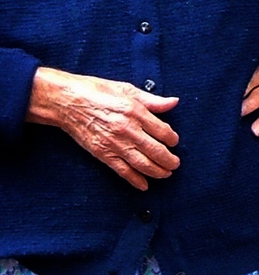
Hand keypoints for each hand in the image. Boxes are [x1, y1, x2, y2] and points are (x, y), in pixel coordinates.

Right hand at [26, 67, 179, 190]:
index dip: (172, 139)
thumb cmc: (96, 91)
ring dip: (158, 172)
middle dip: (169, 160)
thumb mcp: (127, 89)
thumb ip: (152, 100)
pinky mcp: (102, 154)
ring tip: (166, 174)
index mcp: (135, 112)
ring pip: (142, 164)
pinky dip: (135, 180)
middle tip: (175, 164)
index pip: (163, 131)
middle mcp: (127, 130)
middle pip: (156, 150)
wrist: (67, 102)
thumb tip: (174, 102)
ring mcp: (115, 144)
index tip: (174, 142)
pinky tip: (144, 185)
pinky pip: (122, 171)